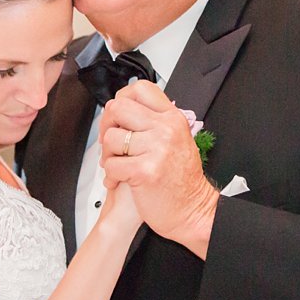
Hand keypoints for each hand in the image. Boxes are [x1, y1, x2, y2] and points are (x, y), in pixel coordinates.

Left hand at [98, 81, 218, 257]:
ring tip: (117, 164)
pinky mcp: (145, 171)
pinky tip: (119, 181)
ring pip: (111, 138)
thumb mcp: (177, 140)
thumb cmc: (181, 180)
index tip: (119, 116)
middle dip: (107, 125)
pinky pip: (111, 165)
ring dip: (107, 155)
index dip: (122, 99)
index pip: (140, 89)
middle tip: (111, 142)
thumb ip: (154, 123)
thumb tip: (122, 108)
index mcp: (172, 119)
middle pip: (118, 108)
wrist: (192, 211)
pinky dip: (110, 176)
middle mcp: (165, 129)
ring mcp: (156, 149)